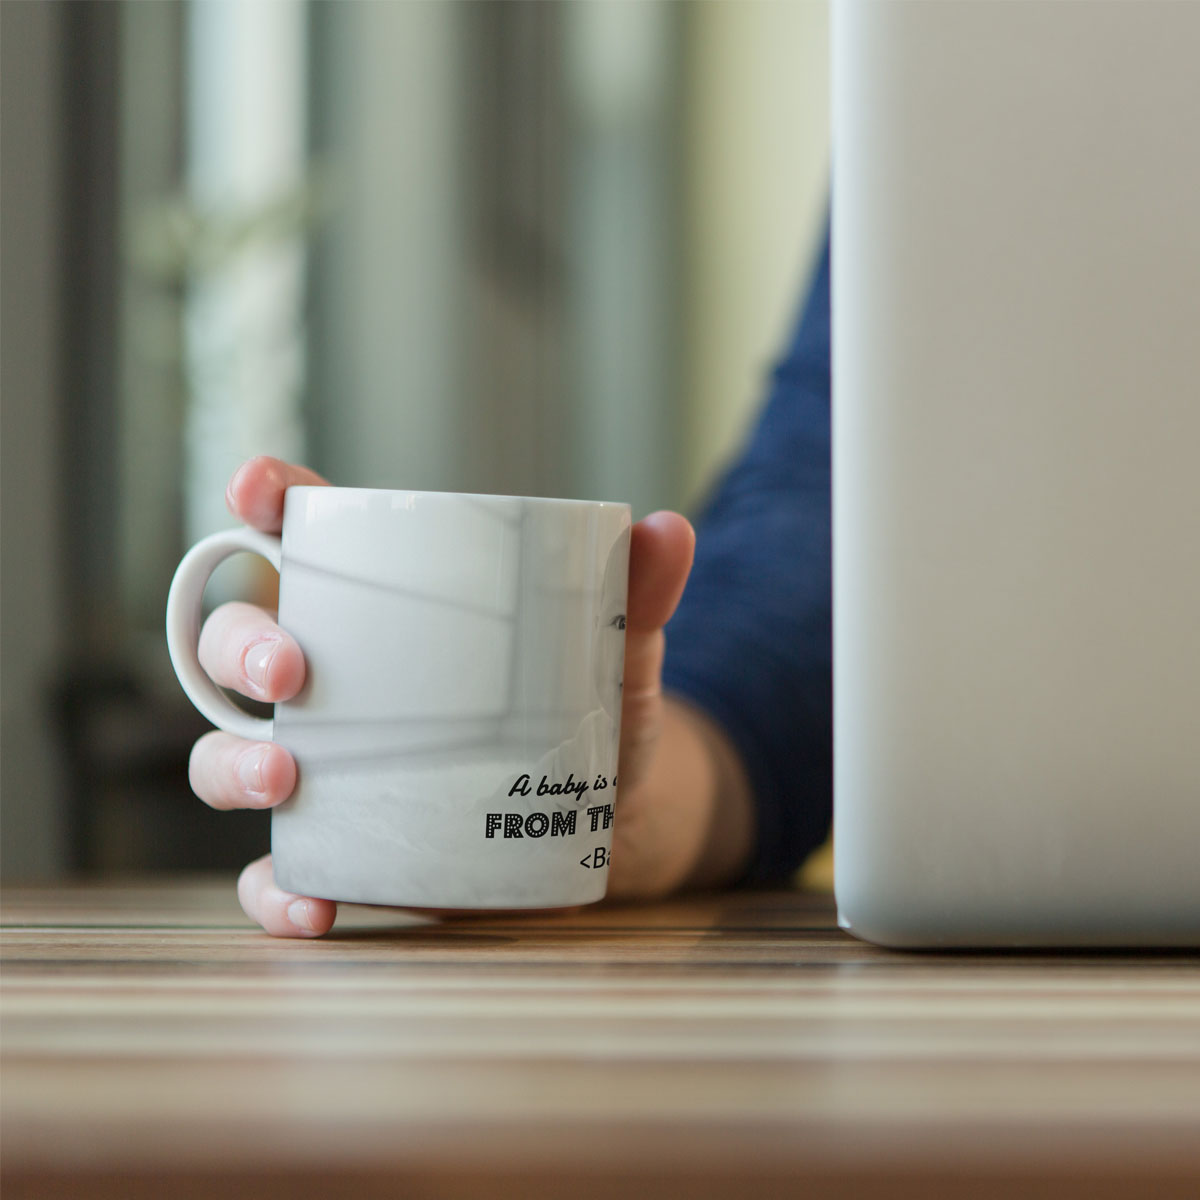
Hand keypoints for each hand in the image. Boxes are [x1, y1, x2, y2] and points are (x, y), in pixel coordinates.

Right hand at [189, 456, 746, 935]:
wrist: (612, 825)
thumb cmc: (592, 716)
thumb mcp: (616, 656)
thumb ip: (636, 599)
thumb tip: (670, 532)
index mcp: (386, 612)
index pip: (306, 539)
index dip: (266, 503)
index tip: (255, 486)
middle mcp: (337, 684)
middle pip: (241, 642)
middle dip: (245, 643)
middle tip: (292, 668)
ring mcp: (331, 769)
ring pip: (229, 752)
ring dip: (234, 762)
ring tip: (284, 776)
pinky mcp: (348, 850)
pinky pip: (280, 871)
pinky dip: (278, 890)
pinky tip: (313, 906)